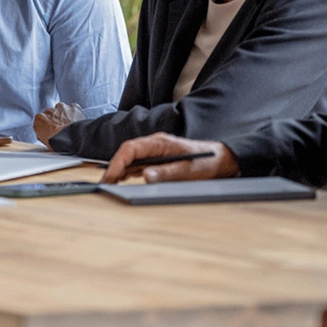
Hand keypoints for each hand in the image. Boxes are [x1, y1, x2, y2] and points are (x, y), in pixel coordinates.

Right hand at [33, 102, 82, 144]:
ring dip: (65, 116)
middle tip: (62, 130)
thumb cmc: (59, 144)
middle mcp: (49, 110)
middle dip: (56, 120)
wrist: (72, 140)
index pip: (42, 120)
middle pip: (52, 113)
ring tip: (70, 127)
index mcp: (39, 119)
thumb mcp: (45, 142)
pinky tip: (77, 123)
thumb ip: (44, 133)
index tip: (52, 131)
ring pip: (62, 110)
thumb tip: (47, 135)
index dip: (48, 126)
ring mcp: (61, 108)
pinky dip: (75, 114)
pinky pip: (74, 109)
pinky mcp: (73, 107)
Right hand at [101, 134, 238, 183]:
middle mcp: (155, 144)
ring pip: (130, 158)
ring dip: (119, 169)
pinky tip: (122, 179)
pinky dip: (128, 171)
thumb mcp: (189, 171)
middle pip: (127, 152)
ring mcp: (155, 151)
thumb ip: (167, 173)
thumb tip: (146, 177)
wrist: (222, 159)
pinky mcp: (158, 158)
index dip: (118, 162)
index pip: (131, 148)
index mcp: (160, 142)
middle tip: (105, 183)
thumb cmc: (207, 162)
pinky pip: (137, 163)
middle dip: (114, 167)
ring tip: (110, 183)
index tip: (111, 176)